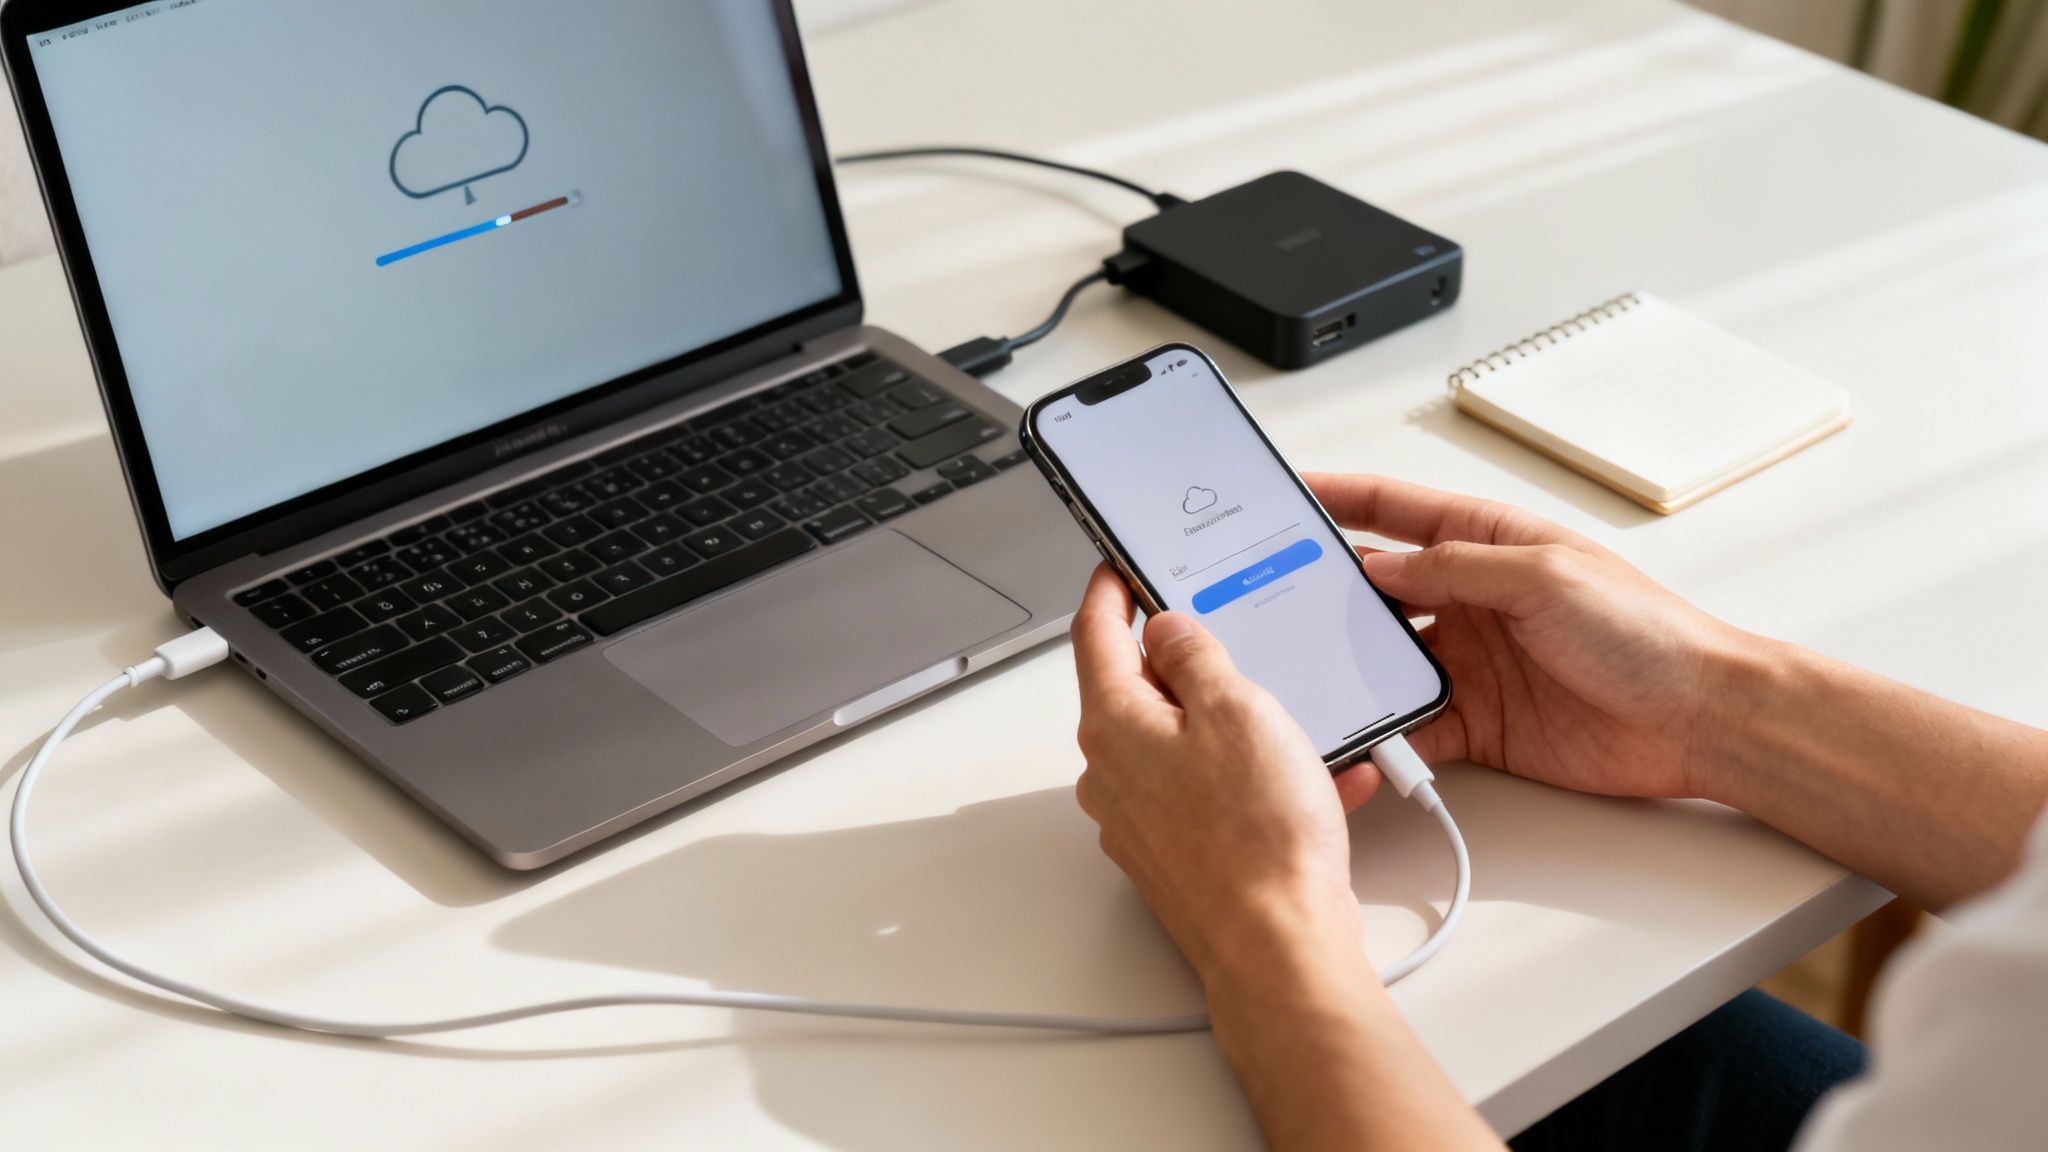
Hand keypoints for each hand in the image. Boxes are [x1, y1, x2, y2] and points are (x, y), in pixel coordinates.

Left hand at [1069, 566, 1376, 978]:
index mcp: (1113, 725)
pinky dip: (1264, 781)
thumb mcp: (1237, 709)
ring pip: (1187, 746)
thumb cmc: (1256, 836)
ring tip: (1302, 724)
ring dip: (1242, 727)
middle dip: (1186, 662)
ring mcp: (1142, 820)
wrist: (1279, 946)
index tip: (1119, 566)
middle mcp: (1113, 774)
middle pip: (1138, 691)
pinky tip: (1327, 782)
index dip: (1110, 590)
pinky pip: (1219, 796)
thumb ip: (1196, 657)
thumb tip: (1167, 630)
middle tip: (1226, 633)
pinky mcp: (1180, 857)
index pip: (1093, 634)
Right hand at [1306, 473, 1746, 799]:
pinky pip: (1412, 723)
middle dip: (1327, 590)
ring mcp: (1472, 661)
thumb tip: (1382, 565)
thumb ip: (1456, 567)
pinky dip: (1384, 731)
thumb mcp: (1545, 576)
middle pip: (1378, 588)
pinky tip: (1362, 734)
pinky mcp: (1477, 721)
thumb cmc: (1647, 632)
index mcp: (1490, 544)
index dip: (1341, 498)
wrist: (1697, 718)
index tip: (1290, 492)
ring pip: (1385, 659)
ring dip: (1351, 666)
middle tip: (1274, 594)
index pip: (1396, 511)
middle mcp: (1474, 599)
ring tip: (1310, 669)